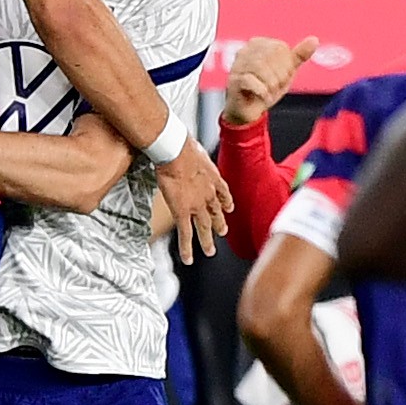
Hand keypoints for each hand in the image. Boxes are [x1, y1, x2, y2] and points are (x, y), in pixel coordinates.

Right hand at [157, 140, 233, 262]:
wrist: (177, 151)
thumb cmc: (182, 145)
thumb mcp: (193, 147)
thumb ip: (192, 152)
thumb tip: (182, 145)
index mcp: (212, 178)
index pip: (222, 193)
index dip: (225, 202)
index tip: (228, 208)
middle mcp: (208, 194)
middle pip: (216, 212)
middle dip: (219, 224)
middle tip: (223, 232)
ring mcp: (197, 205)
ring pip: (204, 227)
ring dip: (207, 241)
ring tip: (210, 251)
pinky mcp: (183, 212)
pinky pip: (186, 234)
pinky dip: (188, 249)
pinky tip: (189, 259)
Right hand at [221, 36, 318, 126]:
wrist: (248, 111)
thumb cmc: (266, 88)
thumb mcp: (286, 71)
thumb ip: (299, 55)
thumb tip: (314, 39)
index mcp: (258, 44)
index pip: (280, 48)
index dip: (286, 66)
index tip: (283, 79)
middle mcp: (245, 51)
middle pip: (270, 56)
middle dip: (279, 75)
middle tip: (277, 87)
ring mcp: (237, 65)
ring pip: (260, 67)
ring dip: (271, 84)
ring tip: (270, 93)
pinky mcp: (233, 80)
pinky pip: (250, 80)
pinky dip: (262, 91)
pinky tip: (263, 97)